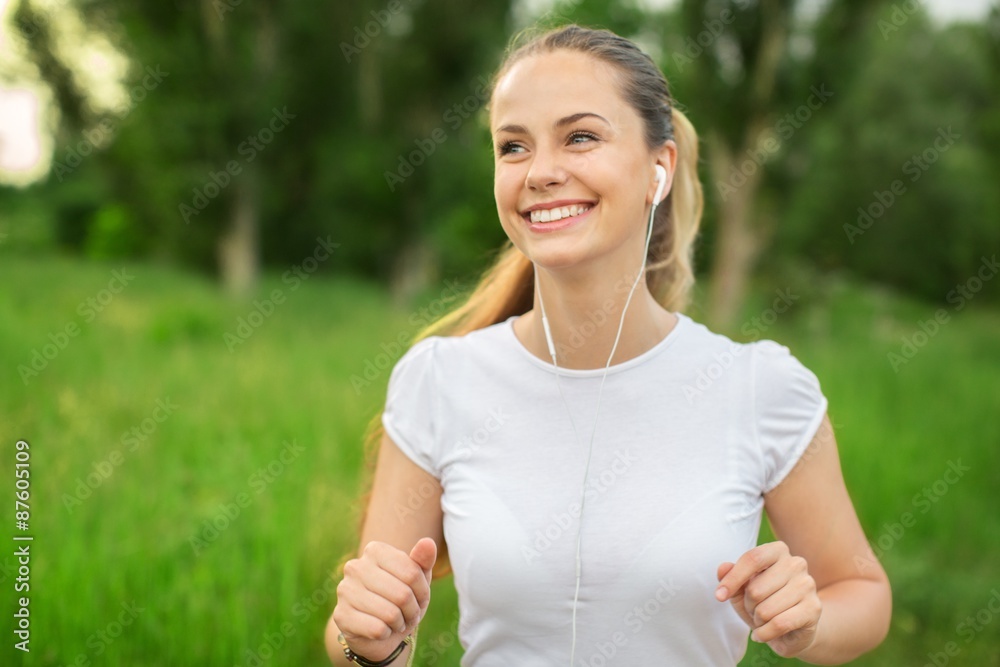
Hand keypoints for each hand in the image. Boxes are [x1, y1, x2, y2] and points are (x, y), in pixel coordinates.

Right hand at [333, 537, 436, 660]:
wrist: (377, 629)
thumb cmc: (400, 598)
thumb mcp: (416, 579)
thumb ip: (423, 560)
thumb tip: (428, 542)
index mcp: (374, 550)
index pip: (413, 573)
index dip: (422, 592)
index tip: (419, 597)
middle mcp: (355, 566)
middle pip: (402, 594)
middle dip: (412, 610)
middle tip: (408, 613)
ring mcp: (345, 590)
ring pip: (390, 613)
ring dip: (400, 623)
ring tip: (396, 621)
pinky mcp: (341, 616)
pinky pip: (377, 629)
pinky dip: (385, 633)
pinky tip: (380, 629)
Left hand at [715, 541, 821, 657]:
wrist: (794, 629)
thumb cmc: (764, 603)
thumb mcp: (742, 590)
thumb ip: (730, 577)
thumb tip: (723, 568)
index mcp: (778, 551)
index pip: (752, 559)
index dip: (733, 579)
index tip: (719, 596)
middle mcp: (796, 563)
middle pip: (755, 588)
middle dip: (748, 606)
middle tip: (754, 610)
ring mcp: (807, 585)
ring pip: (766, 609)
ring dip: (758, 620)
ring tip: (764, 620)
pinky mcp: (814, 608)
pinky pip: (779, 624)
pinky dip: (764, 633)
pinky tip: (763, 635)